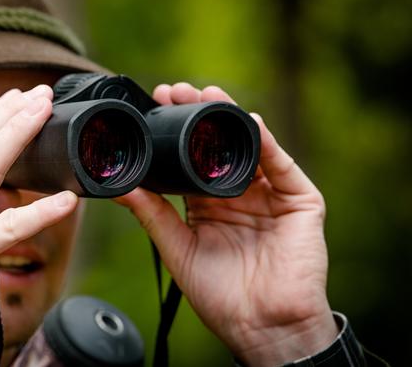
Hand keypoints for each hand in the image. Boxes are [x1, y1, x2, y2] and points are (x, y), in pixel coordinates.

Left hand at [116, 83, 337, 365]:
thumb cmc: (220, 295)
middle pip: (217, 145)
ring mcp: (269, 195)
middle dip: (197, 115)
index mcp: (208, 204)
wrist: (261, 326)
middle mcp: (238, 194)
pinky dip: (266, 144)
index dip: (174, 132)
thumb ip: (152, 215)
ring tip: (205, 94)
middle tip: (173, 91)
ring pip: (248, 147)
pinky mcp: (299, 201)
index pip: (190, 158)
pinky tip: (248, 121)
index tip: (153, 105)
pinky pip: (281, 167)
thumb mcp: (177, 249)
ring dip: (228, 118)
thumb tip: (118, 187)